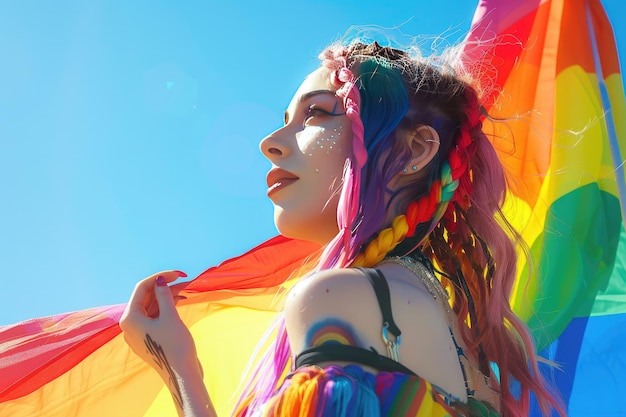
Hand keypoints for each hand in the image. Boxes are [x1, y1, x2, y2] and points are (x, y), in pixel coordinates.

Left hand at [120, 271, 199, 404]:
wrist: (181, 375)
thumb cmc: (174, 345)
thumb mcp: (170, 316)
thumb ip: (164, 296)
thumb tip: (160, 281)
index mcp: (129, 319)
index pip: (141, 288)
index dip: (159, 278)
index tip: (177, 274)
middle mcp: (130, 325)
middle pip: (145, 298)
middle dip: (163, 287)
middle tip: (184, 281)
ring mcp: (138, 333)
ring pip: (151, 307)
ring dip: (166, 297)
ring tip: (184, 290)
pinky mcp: (148, 338)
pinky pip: (154, 317)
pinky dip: (165, 309)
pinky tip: (179, 302)